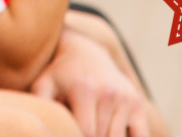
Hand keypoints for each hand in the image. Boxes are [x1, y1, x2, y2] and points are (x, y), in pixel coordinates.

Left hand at [30, 29, 148, 136]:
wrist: (84, 52)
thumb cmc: (59, 74)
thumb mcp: (43, 85)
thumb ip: (40, 104)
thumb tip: (42, 126)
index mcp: (85, 91)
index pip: (86, 132)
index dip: (77, 136)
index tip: (70, 132)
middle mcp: (109, 93)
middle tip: (78, 130)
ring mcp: (126, 97)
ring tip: (92, 127)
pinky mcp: (137, 102)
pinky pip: (141, 135)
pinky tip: (111, 133)